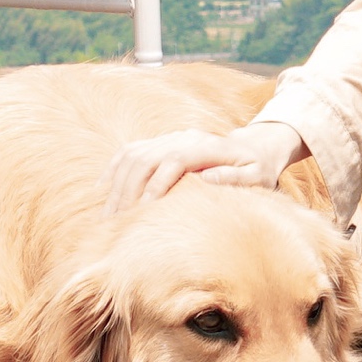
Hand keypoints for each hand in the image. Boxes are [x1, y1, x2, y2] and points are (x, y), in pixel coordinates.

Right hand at [107, 121, 302, 217]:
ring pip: (132, 155)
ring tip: (107, 216)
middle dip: (127, 191)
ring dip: (116, 185)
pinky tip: (103, 191)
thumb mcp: (257, 175)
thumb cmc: (259, 168)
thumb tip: (208, 178)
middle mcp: (183, 138)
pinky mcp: (161, 142)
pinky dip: (113, 170)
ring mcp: (170, 138)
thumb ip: (234, 177)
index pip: (172, 161)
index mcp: (206, 146)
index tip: (142, 214)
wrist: (255, 146)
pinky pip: (129, 152)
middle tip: (116, 223)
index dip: (154, 186)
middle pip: (145, 158)